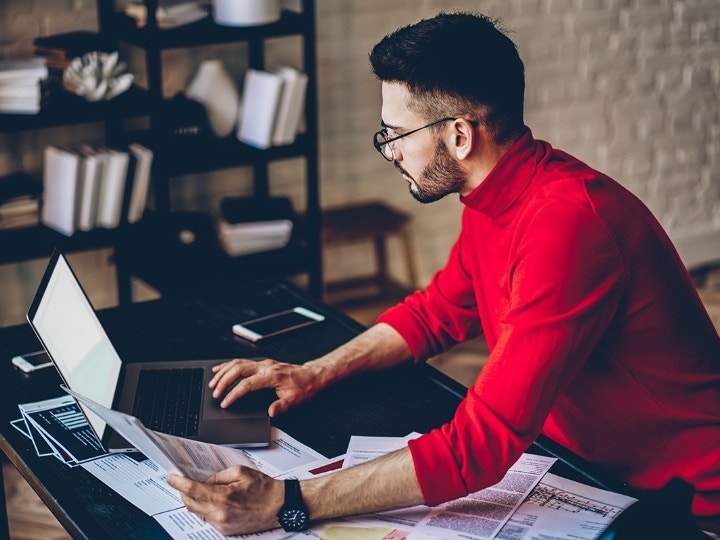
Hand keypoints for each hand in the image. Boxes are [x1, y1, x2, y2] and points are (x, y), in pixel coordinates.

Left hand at [167, 466, 282, 535]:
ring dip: (195, 501)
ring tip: (200, 490)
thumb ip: (219, 476)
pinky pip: (208, 519)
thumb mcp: (241, 472)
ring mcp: (222, 524)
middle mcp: (220, 513)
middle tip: (182, 482)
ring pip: (198, 512)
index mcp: (223, 496)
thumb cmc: (264, 489)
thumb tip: (205, 480)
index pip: (193, 489)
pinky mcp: (225, 531)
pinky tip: (213, 501)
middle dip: (183, 492)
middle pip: (190, 503)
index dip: (178, 483)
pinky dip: (206, 509)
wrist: (279, 507)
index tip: (171, 477)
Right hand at [209, 358, 323, 416]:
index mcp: (272, 376)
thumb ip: (281, 406)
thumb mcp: (296, 399)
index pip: (247, 384)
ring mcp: (263, 363)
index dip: (234, 394)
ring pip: (238, 363)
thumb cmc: (304, 386)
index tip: (225, 403)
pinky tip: (220, 369)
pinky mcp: (263, 363)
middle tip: (215, 393)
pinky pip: (242, 362)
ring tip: (213, 382)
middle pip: (238, 369)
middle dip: (224, 381)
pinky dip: (229, 365)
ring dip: (224, 372)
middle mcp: (266, 367)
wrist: (312, 375)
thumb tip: (270, 412)